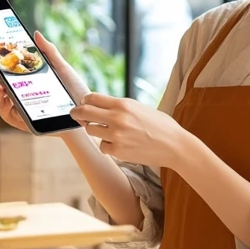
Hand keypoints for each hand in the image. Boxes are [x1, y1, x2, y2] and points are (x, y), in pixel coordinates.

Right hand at [0, 32, 89, 134]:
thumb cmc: (72, 90)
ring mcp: (14, 104)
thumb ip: (48, 51)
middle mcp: (13, 89)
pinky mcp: (20, 119)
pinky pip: (4, 112)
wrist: (84, 111)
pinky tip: (4, 95)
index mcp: (19, 75)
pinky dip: (2, 103)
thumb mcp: (61, 67)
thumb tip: (36, 33)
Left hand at [69, 93, 197, 169]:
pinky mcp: (118, 151)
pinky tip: (119, 144)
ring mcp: (116, 135)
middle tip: (75, 114)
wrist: (174, 145)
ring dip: (95, 130)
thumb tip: (99, 106)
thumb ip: (119, 107)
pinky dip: (107, 145)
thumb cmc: (160, 125)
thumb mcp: (139, 108)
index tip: (83, 103)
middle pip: (84, 112)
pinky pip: (102, 146)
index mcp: (123, 104)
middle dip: (77, 113)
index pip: (92, 97)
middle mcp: (117, 118)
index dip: (85, 100)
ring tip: (107, 131)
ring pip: (90, 130)